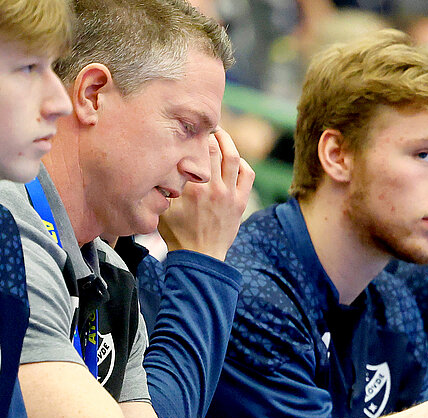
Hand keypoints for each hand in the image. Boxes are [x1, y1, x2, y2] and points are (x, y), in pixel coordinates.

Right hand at [159, 130, 255, 260]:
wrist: (199, 256)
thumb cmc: (176, 232)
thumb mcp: (162, 206)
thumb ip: (162, 185)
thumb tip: (154, 161)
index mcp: (192, 187)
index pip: (198, 149)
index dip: (196, 134)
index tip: (191, 126)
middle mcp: (213, 188)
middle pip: (217, 149)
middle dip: (212, 133)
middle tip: (206, 126)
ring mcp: (230, 195)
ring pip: (234, 158)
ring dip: (229, 142)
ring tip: (221, 135)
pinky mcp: (240, 202)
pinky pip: (247, 175)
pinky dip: (242, 163)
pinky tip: (234, 160)